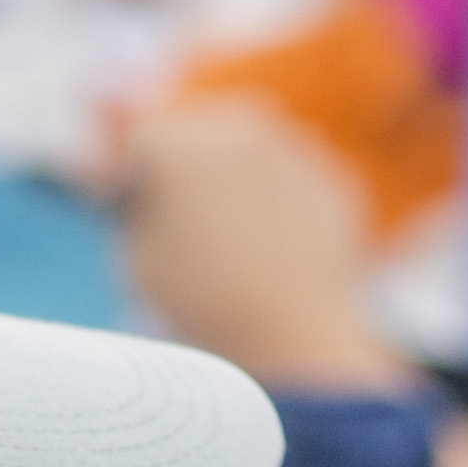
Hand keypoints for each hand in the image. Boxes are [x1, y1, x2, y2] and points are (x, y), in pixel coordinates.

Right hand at [110, 91, 402, 389]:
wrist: (292, 336)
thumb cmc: (202, 301)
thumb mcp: (137, 259)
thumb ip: (136, 213)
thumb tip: (150, 198)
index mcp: (177, 142)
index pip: (142, 146)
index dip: (135, 180)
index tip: (133, 211)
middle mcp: (237, 129)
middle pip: (199, 138)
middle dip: (189, 172)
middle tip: (189, 224)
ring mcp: (293, 151)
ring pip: (252, 157)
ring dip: (239, 183)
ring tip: (236, 243)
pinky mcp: (334, 182)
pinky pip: (294, 185)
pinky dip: (284, 207)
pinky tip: (278, 252)